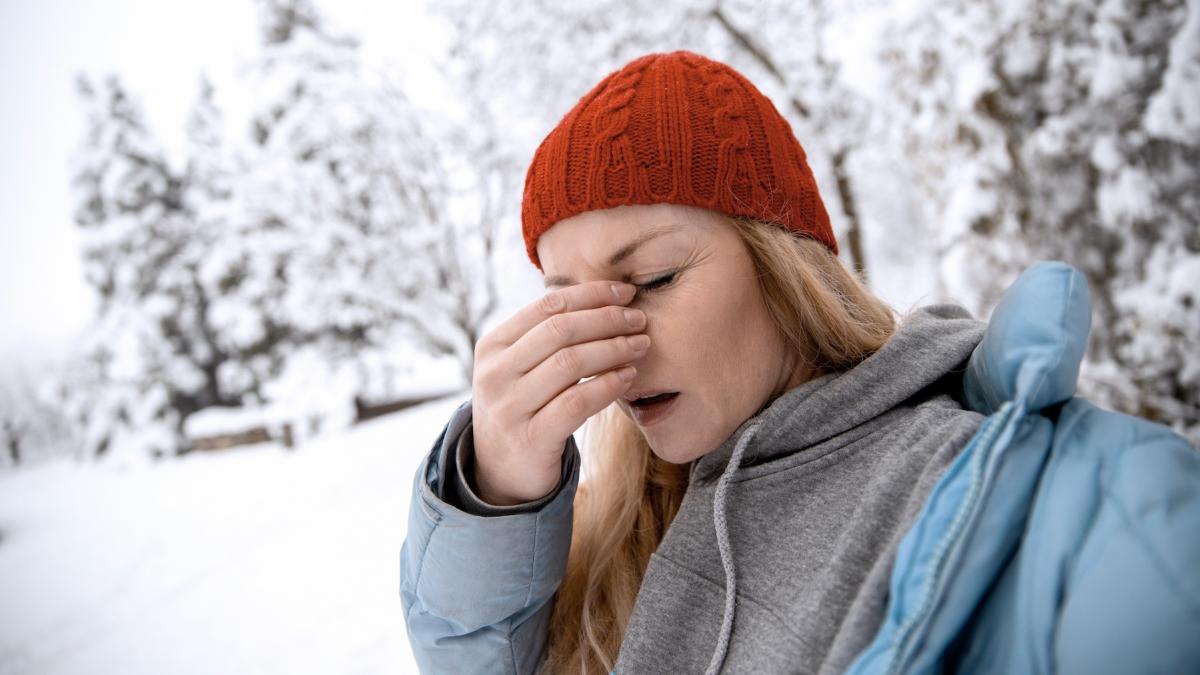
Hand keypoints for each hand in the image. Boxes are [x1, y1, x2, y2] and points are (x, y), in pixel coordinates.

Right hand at [471, 281, 648, 504]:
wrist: (499, 472)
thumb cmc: (523, 408)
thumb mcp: (520, 368)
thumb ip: (547, 336)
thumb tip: (604, 298)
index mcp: (493, 346)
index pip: (547, 305)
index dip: (591, 295)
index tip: (626, 293)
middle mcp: (495, 373)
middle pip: (560, 330)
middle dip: (607, 320)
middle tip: (639, 319)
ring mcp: (509, 407)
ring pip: (570, 363)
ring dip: (613, 349)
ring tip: (640, 344)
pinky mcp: (531, 438)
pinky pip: (577, 403)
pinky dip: (608, 386)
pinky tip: (628, 377)